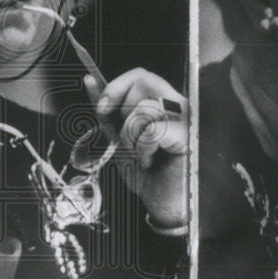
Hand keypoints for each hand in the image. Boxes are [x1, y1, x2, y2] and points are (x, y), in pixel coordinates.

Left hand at [85, 69, 187, 230]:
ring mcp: (186, 120)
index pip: (141, 75)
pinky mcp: (188, 137)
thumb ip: (106, 110)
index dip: (116, 87)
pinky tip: (150, 161)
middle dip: (123, 111)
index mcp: (162, 103)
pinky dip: (143, 149)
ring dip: (131, 136)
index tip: (101, 110)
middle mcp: (178, 106)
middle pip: (145, 81)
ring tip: (140, 154)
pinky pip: (153, 130)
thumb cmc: (145, 172)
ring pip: (145, 108)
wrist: (162, 204)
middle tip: (125, 138)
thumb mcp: (117, 137)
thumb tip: (89, 79)